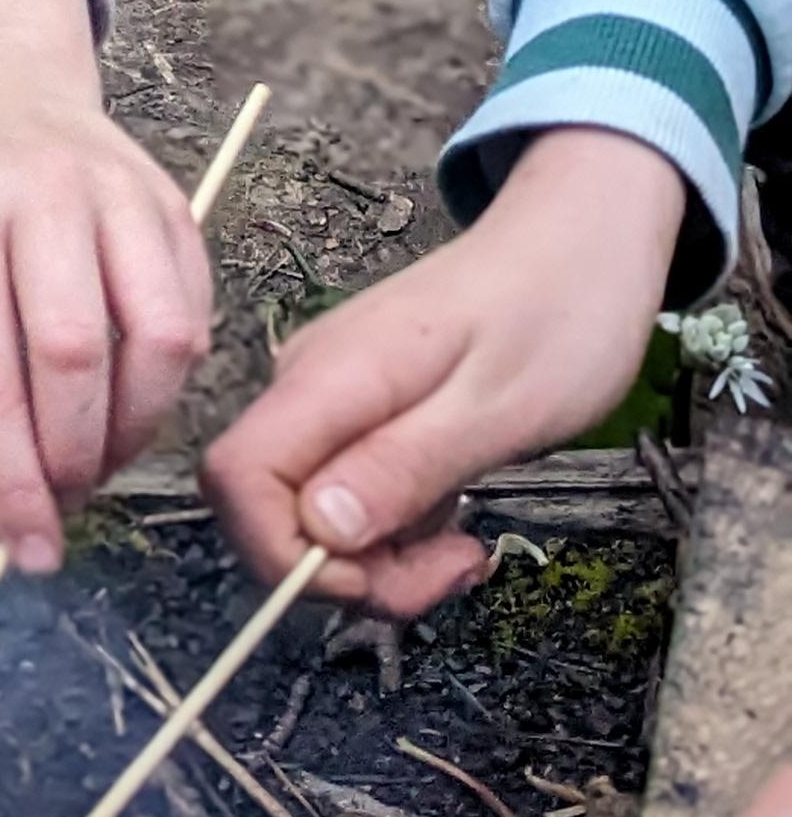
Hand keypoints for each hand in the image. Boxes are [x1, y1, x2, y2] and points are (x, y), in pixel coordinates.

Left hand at [0, 0, 212, 573]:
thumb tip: (17, 488)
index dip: (11, 479)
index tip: (27, 550)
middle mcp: (38, 197)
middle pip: (77, 360)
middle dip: (75, 460)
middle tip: (63, 501)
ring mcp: (114, 191)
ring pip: (160, 340)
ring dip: (137, 427)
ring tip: (103, 454)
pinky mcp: (169, 199)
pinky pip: (192, 309)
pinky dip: (171, 377)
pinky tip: (134, 393)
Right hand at [201, 129, 684, 617]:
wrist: (579, 239)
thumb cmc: (557, 318)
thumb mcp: (499, 409)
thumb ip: (405, 466)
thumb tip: (320, 531)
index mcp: (332, 377)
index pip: (237, 479)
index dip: (286, 555)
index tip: (379, 578)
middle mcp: (309, 383)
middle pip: (270, 510)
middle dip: (350, 573)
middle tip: (456, 568)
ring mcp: (331, 394)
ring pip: (311, 511)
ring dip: (384, 558)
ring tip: (470, 543)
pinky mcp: (358, 406)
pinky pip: (346, 491)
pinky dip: (396, 527)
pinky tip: (456, 509)